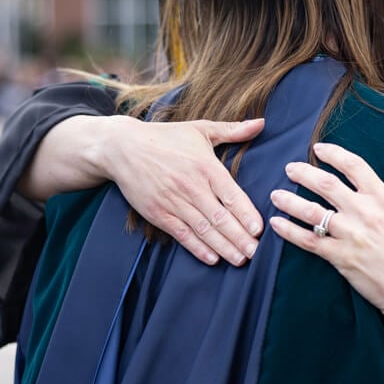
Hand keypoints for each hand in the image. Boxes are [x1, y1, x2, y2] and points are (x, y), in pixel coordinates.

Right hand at [97, 117, 264, 265]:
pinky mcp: (158, 213)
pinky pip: (181, 234)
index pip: (231, 194)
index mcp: (205, 167)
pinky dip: (197, 248)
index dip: (246, 213)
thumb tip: (261, 123)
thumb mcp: (200, 129)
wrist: (122, 147)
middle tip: (256, 253)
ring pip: (203, 229)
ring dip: (223, 247)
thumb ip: (232, 130)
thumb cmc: (166, 137)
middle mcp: (191, 186)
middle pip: (219, 217)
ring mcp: (173, 202)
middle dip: (239, 237)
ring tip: (240, 260)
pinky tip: (212, 258)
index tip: (259, 229)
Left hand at [268, 143, 383, 333]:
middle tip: (290, 168)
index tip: (319, 148)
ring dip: (290, 200)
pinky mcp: (339, 258)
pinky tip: (276, 223)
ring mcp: (348, 236)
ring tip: (276, 193)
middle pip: (326, 184)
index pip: (354, 166)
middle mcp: (363, 213)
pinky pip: (307, 241)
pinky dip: (289, 231)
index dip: (334, 154)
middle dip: (304, 172)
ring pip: (311, 211)